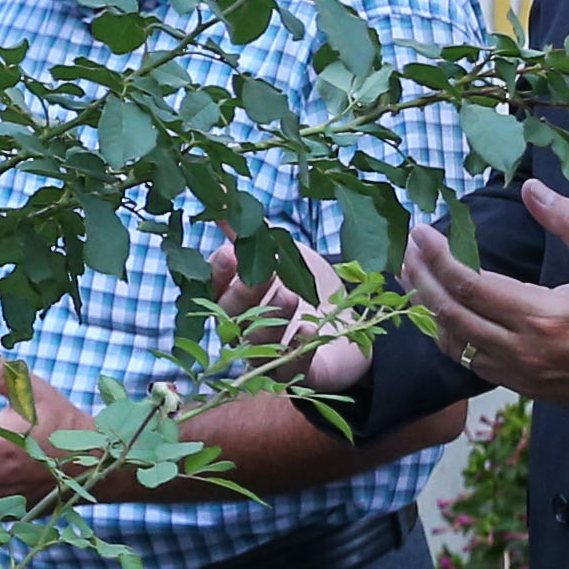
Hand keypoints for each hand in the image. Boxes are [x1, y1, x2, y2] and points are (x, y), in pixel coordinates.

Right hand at [205, 240, 375, 397]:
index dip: (219, 275)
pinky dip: (296, 351)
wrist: (354, 322)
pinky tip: (308, 331)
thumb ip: (251, 232)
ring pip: (256, 344)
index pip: (215, 290)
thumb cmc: (310, 286)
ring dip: (270, 319)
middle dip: (244, 295)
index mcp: (236, 301)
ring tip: (291, 296)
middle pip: (231, 318)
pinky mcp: (298, 376)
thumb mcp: (283, 253)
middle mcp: (246, 331)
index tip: (231, 255)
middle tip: (265, 276)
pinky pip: (289, 371)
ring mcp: (269, 356)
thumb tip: (222, 192)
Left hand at [405, 182, 568, 406]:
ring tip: (411, 276)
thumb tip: (532, 188)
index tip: (420, 233)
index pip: (471, 286)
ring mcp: (520, 373)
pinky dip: (448, 336)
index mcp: (545, 316)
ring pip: (454, 344)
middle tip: (403, 250)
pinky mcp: (523, 386)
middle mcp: (524, 350)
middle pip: (451, 315)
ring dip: (427, 309)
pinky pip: (470, 362)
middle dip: (421, 280)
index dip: (439, 258)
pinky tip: (438, 313)